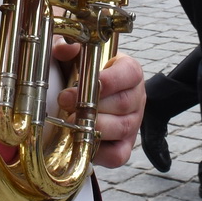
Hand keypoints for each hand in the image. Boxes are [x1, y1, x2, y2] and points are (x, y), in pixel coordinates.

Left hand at [54, 49, 144, 168]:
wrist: (78, 98)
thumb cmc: (78, 71)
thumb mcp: (71, 53)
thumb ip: (66, 45)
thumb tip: (66, 49)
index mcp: (129, 71)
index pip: (130, 73)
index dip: (108, 80)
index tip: (80, 83)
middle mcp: (136, 97)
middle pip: (124, 103)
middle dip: (92, 104)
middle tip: (65, 102)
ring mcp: (133, 124)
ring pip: (122, 128)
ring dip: (94, 126)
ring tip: (70, 122)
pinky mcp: (124, 147)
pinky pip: (118, 155)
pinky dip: (99, 153)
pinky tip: (81, 143)